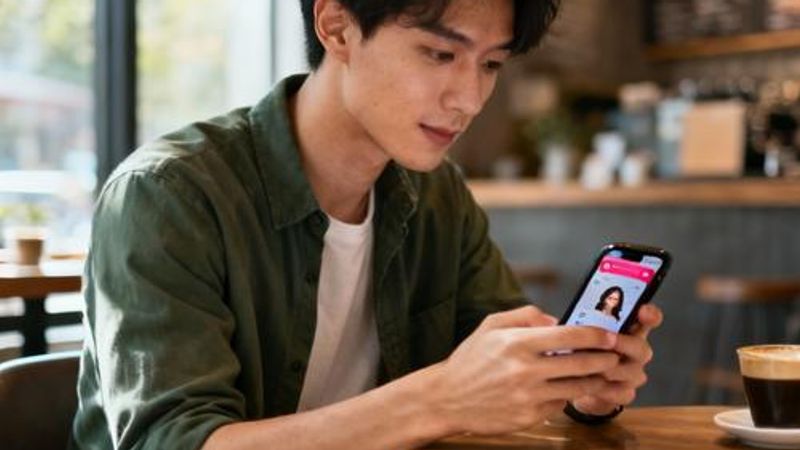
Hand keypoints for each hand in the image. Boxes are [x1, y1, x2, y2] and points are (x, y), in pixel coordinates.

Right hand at [429, 306, 620, 435]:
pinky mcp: (529, 416)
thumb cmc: (470, 360)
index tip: (610, 335)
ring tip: (601, 373)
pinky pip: (560, 404)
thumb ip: (526, 316)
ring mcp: (528, 396)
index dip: (596, 335)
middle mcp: (525, 370)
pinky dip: (567, 396)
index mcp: (517, 343)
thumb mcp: (491, 326)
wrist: (446, 398)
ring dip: (595, 380)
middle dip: (605, 359)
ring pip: (577, 387)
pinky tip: (568, 389)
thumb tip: (557, 320)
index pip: (570, 336)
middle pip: (582, 364)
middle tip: (614, 356)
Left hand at [571, 304, 663, 415]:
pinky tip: (589, 385)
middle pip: (642, 347)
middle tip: (609, 341)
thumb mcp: (573, 332)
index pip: (648, 318)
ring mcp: (632, 373)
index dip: (649, 314)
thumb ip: (567, 322)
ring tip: (592, 367)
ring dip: (611, 369)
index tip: (642, 310)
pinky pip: (621, 392)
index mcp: (626, 328)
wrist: (575, 383)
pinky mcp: (624, 393)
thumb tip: (546, 319)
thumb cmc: (579, 350)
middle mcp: (635, 350)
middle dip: (625, 343)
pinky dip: (604, 389)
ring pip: (632, 372)